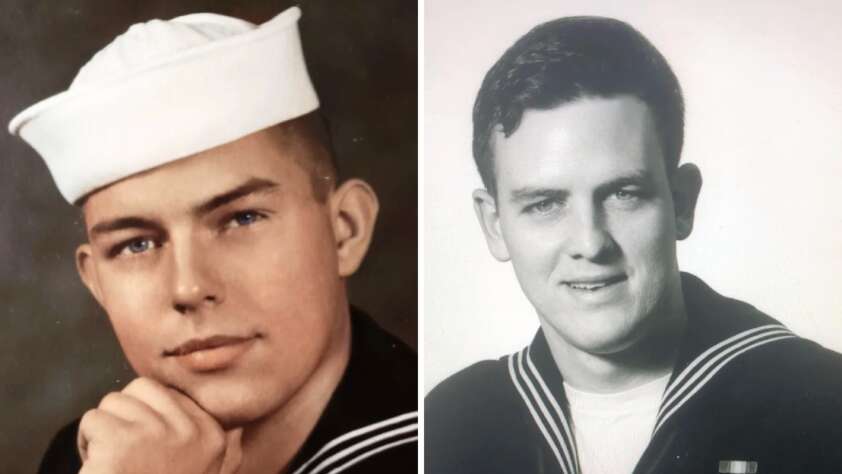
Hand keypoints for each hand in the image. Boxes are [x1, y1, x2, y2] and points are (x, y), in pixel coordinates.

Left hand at [77, 377, 242, 473]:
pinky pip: (91, 420)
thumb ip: (225, 451)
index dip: (146, 416)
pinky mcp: (120, 444)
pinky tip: (99, 469)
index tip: (147, 450)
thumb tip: (236, 430)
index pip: (169, 393)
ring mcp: (156, 435)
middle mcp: (190, 431)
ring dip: (102, 430)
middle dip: (124, 414)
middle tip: (124, 451)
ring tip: (111, 462)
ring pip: (112, 402)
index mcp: (212, 437)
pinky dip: (85, 444)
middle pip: (140, 389)